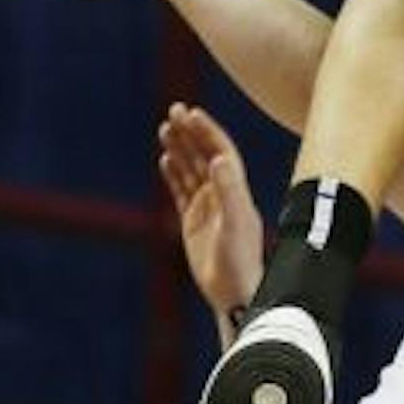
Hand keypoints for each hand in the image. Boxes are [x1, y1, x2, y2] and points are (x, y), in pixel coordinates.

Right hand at [159, 101, 265, 318]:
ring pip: (191, 169)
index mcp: (235, 189)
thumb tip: (218, 159)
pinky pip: (182, 190)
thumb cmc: (239, 261)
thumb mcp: (234, 224)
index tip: (190, 112)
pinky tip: (165, 158)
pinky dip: (174, 173)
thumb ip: (229, 191)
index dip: (206, 131)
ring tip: (164, 127)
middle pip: (204, 154)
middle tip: (173, 109)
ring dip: (180, 148)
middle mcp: (223, 193)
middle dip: (190, 132)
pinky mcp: (194, 222)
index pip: (220, 150)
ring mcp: (208, 206)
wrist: (234, 294)